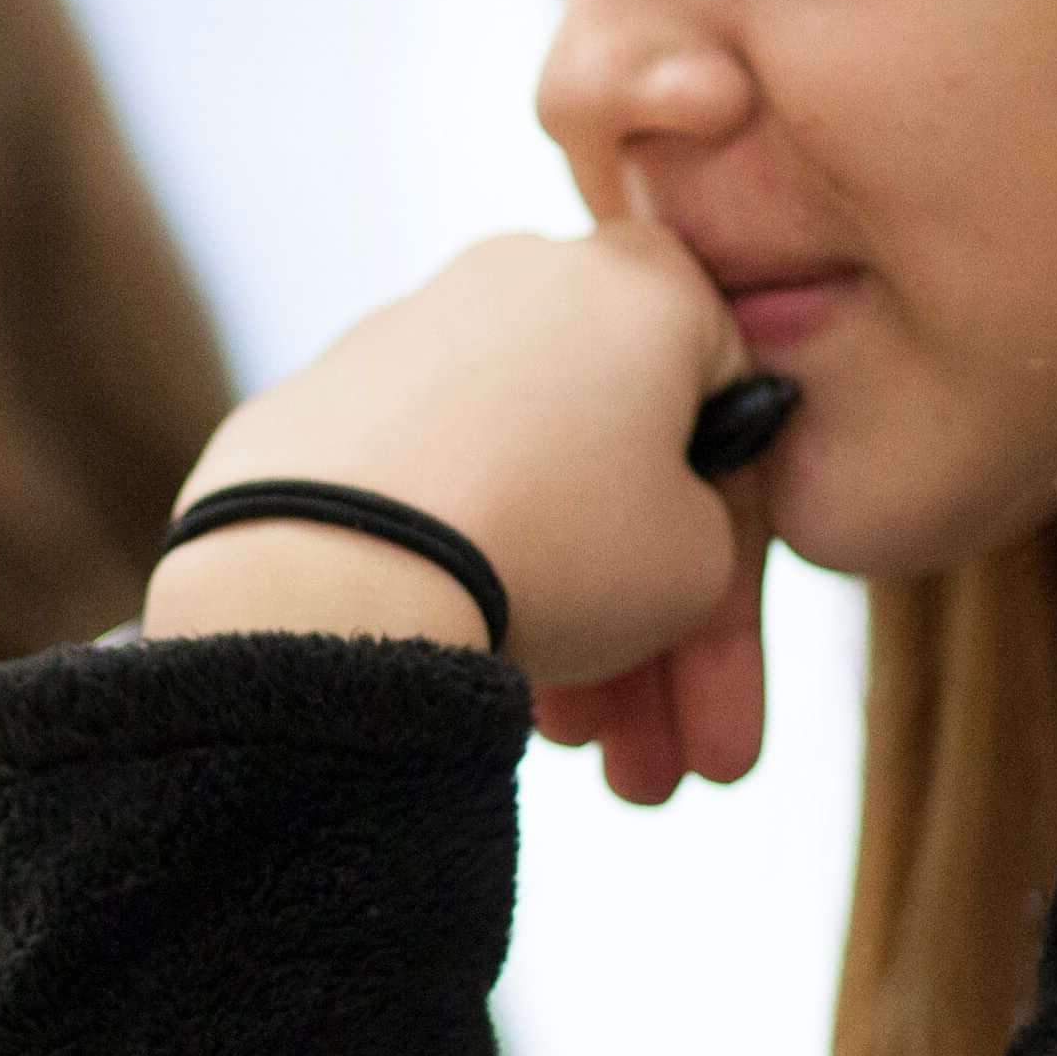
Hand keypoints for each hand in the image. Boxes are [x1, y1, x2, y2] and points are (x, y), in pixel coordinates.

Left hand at [141, 225, 774, 793]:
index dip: (735, 610)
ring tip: (570, 754)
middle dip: (647, 649)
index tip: (721, 721)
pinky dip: (462, 576)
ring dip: (563, 629)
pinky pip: (431, 492)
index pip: (731, 452)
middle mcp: (528, 277)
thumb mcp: (697, 565)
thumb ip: (708, 532)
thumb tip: (652, 529)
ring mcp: (412, 333)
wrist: (330, 559)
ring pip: (527, 495)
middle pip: (619, 484)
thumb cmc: (551, 546)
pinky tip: (473, 679)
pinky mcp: (321, 399)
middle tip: (650, 778)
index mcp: (649, 282)